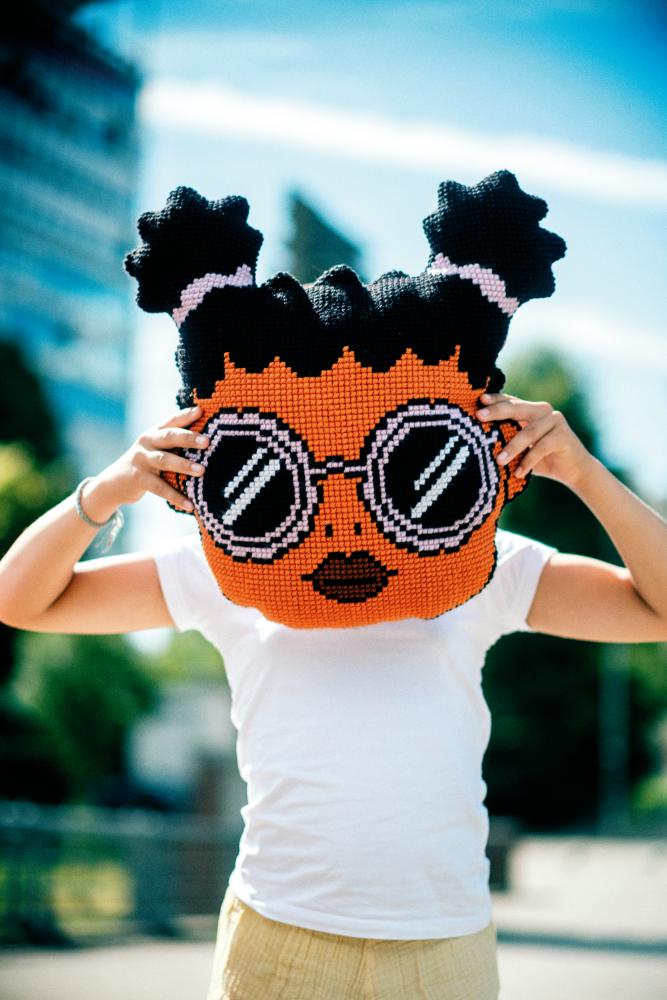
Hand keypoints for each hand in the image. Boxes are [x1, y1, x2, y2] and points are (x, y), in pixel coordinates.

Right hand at [89, 404, 208, 513]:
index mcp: (154, 432)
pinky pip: (160, 488)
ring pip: (164, 461)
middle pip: (169, 437)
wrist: (114, 482)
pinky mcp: (138, 479)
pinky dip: (176, 497)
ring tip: (202, 471)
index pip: (172, 421)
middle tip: (207, 441)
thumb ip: (175, 443)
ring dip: (184, 465)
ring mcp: (141, 460)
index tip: (201, 411)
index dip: (185, 415)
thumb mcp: (157, 449)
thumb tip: (209, 442)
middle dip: (188, 438)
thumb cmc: (147, 463)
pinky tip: (190, 505)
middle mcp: (147, 442)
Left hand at [475, 391, 593, 488]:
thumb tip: (477, 441)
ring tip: (499, 461)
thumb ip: (506, 440)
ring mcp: (555, 421)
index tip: (479, 401)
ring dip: (512, 447)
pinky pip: (542, 447)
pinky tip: (518, 473)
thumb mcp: (521, 449)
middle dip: (497, 412)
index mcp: (530, 410)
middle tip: (479, 417)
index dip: (495, 400)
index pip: (510, 402)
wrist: (574, 470)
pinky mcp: (564, 436)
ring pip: (528, 431)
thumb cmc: (542, 459)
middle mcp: (542, 410)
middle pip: (517, 408)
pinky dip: (528, 461)